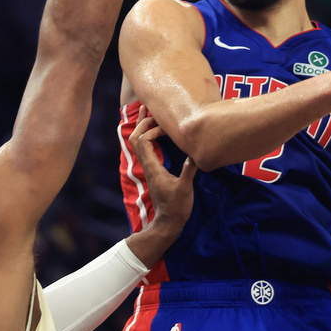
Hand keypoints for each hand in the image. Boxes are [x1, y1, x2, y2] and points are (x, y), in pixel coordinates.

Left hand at [129, 105, 195, 237]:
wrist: (168, 223)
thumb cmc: (176, 207)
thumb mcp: (185, 188)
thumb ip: (188, 170)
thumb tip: (195, 152)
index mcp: (153, 167)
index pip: (143, 141)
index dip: (152, 129)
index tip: (167, 127)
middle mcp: (148, 165)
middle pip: (135, 138)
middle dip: (141, 122)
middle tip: (150, 107)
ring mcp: (150, 168)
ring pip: (138, 143)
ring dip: (143, 127)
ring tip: (149, 112)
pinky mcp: (154, 170)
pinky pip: (146, 149)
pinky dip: (148, 136)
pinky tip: (157, 132)